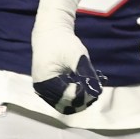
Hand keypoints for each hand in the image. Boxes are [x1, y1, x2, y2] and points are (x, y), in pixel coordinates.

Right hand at [31, 0, 102, 114]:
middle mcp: (42, 90)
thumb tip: (96, 92)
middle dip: (84, 99)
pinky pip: (64, 97)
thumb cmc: (62, 42)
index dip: (84, 97)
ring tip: (94, 84)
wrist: (50, 32)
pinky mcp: (50, 88)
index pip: (67, 99)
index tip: (97, 87)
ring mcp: (44, 91)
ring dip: (82, 97)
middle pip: (67, 105)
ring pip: (66, 103)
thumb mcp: (77, 57)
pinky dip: (77, 93)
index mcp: (45, 83)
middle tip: (97, 86)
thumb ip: (86, 75)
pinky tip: (87, 83)